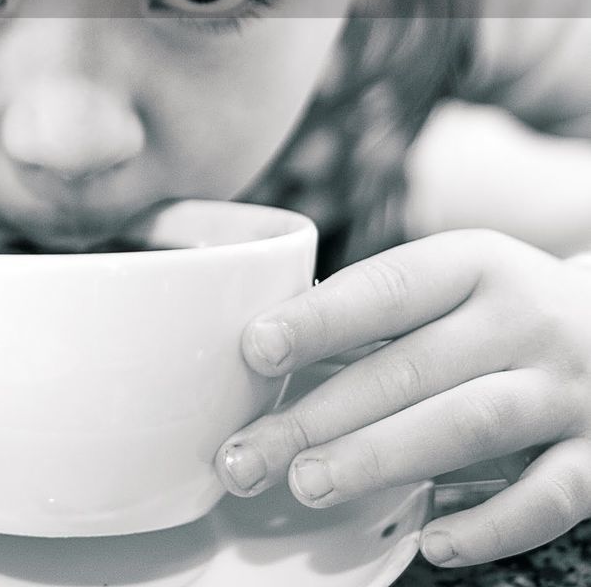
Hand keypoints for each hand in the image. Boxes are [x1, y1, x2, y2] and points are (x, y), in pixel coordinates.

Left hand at [215, 230, 590, 566]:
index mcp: (477, 264)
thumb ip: (385, 315)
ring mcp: (569, 389)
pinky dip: (488, 526)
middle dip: (320, 416)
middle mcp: (525, 319)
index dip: (318, 319)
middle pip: (410, 368)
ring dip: (381, 458)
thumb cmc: (509, 310)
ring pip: (468, 425)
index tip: (255, 349)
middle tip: (248, 454)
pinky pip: (546, 498)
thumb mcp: (460, 283)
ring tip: (307, 484)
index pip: (388, 289)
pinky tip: (430, 542)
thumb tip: (270, 352)